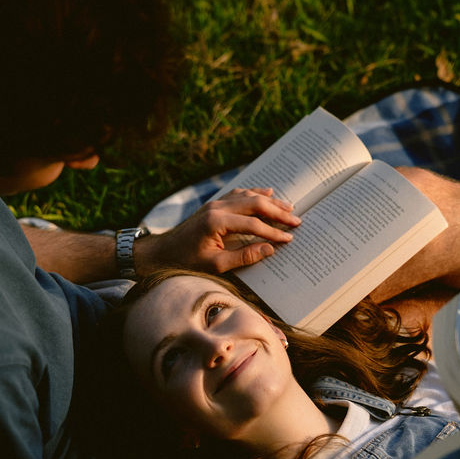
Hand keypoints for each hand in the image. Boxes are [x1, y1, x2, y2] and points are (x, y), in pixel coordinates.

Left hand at [137, 187, 300, 273]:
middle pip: (255, 203)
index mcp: (217, 222)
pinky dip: (255, 193)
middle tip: (297, 220)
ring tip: (289, 207)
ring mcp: (215, 203)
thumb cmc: (187, 262)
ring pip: (248, 195)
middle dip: (278, 212)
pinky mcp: (213, 204)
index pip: (254, 224)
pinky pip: (239, 194)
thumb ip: (243, 257)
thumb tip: (269, 249)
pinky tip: (267, 193)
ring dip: (270, 201)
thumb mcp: (215, 265)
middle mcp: (217, 207)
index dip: (274, 231)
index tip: (289, 238)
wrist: (162, 252)